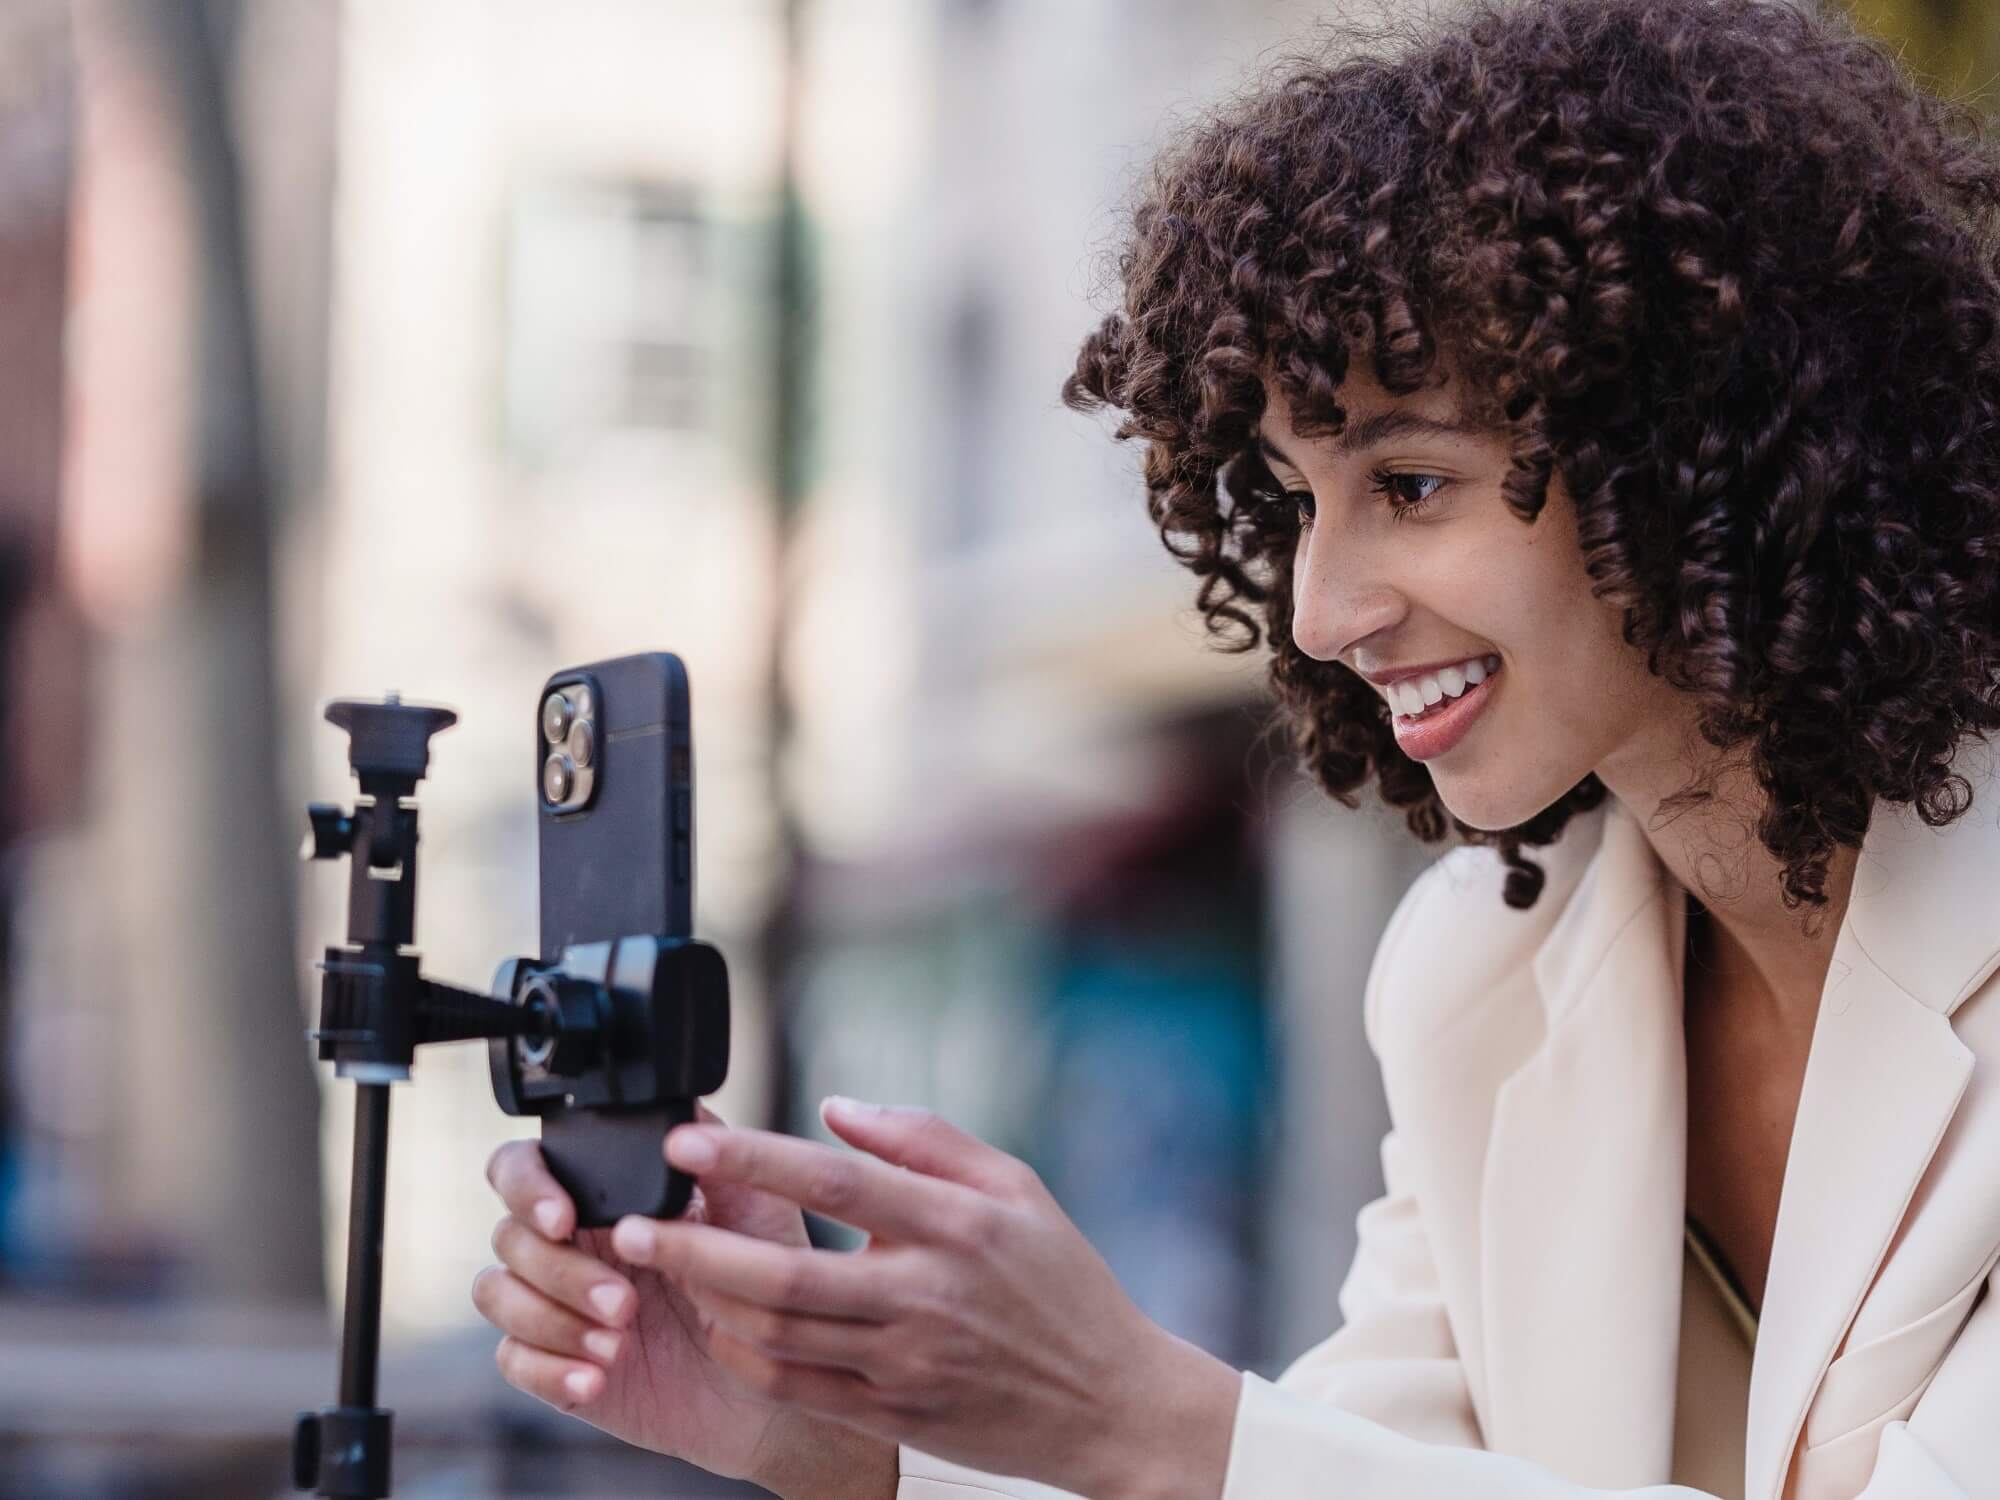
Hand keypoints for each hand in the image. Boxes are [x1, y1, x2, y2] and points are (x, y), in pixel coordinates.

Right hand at [476, 1103, 897, 1499]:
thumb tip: (678, 1114)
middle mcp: (573, 1243)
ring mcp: (558, 1303)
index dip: (528, 1186)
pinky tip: (595, 1378)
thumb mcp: (755, 1210)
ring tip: (618, 1343)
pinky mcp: (556, 1362)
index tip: (565, 1218)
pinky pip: (511, 1358)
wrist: (777, 1377)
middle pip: (510, 1235)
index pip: (523, 1167)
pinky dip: (548, 1367)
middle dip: (561, 1270)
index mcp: (605, 1196)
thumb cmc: (769, 1282)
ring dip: (552, 1318)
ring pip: (497, 1293)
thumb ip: (715, 1156)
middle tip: (627, 1302)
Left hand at [605, 1100, 1241, 1499]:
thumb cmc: (1059, 1281)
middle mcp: (926, 1295)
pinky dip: (745, 1356)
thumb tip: (832, 1108)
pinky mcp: (894, 1415)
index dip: (751, 1161)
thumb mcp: (1015, 1185)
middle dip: (691, 1249)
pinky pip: (797, 1387)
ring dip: (705, 1302)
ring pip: (777, 1336)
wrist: (1108, 1401)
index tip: (685, 1143)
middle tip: (628, 1225)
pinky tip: (718, 1323)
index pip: (834, 1182)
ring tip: (662, 1267)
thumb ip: (923, 1138)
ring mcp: (906, 1363)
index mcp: (956, 1225)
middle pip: (784, 1273)